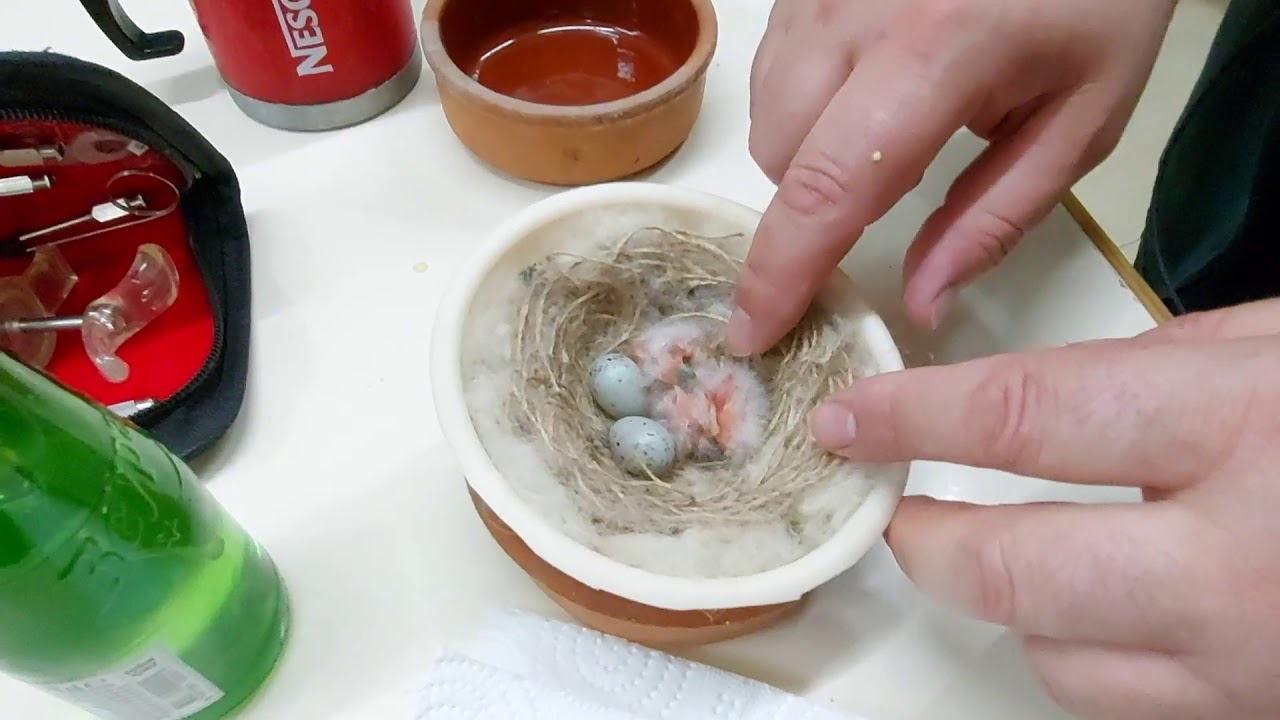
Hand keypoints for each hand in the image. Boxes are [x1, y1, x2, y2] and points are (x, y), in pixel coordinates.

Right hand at [729, 0, 1176, 354]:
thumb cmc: (1096, 1)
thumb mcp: (1082, 119)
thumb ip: (996, 218)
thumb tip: (919, 304)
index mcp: (934, 54)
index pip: (827, 189)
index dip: (782, 275)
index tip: (753, 335)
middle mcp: (853, 16)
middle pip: (780, 160)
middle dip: (813, 209)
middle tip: (886, 199)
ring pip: (765, 116)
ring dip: (805, 158)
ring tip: (887, 133)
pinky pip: (770, 71)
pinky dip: (802, 107)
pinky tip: (866, 91)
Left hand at [809, 298, 1279, 719]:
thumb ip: (1162, 358)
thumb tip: (1045, 392)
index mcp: (1238, 428)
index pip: (1024, 420)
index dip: (912, 419)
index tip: (848, 419)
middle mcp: (1230, 563)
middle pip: (1007, 570)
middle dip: (922, 541)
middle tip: (894, 511)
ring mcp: (1243, 661)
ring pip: (1050, 655)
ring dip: (1006, 600)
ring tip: (1018, 548)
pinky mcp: (1251, 715)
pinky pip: (1118, 700)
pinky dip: (1080, 649)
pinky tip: (1100, 603)